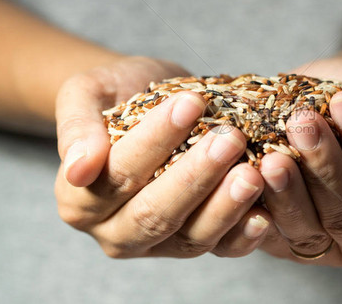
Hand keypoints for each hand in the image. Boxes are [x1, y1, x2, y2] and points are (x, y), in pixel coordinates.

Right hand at [55, 56, 270, 257]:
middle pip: (155, 213)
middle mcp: (115, 231)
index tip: (190, 103)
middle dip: (196, 176)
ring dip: (224, 207)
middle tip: (230, 139)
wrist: (147, 102)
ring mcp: (157, 243)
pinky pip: (219, 249)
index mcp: (79, 199)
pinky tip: (265, 214)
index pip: (119, 173)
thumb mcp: (86, 94)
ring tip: (252, 175)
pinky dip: (242, 236)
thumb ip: (76, 128)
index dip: (155, 140)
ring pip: (190, 238)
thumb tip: (79, 170)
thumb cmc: (118, 94)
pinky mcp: (192, 243)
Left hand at [257, 57, 341, 267]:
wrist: (337, 100)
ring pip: (309, 227)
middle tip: (304, 123)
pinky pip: (271, 234)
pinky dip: (259, 206)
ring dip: (289, 190)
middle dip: (325, 166)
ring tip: (274, 152)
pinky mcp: (287, 245)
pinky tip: (248, 175)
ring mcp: (328, 248)